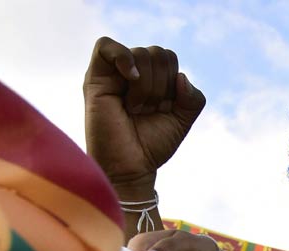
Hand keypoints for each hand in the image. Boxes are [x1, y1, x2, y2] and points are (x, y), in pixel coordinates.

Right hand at [83, 37, 204, 198]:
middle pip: (157, 53)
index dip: (173, 82)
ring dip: (146, 86)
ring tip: (135, 108)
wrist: (131, 167)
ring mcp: (113, 74)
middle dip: (161, 85)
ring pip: (140, 53)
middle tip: (147, 110)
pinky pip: (105, 46)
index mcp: (152, 79)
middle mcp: (132, 73)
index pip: (168, 57)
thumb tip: (181, 76)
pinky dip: (124, 58)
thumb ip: (193, 99)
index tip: (164, 108)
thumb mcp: (182, 121)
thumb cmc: (152, 145)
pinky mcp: (95, 79)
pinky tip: (133, 78)